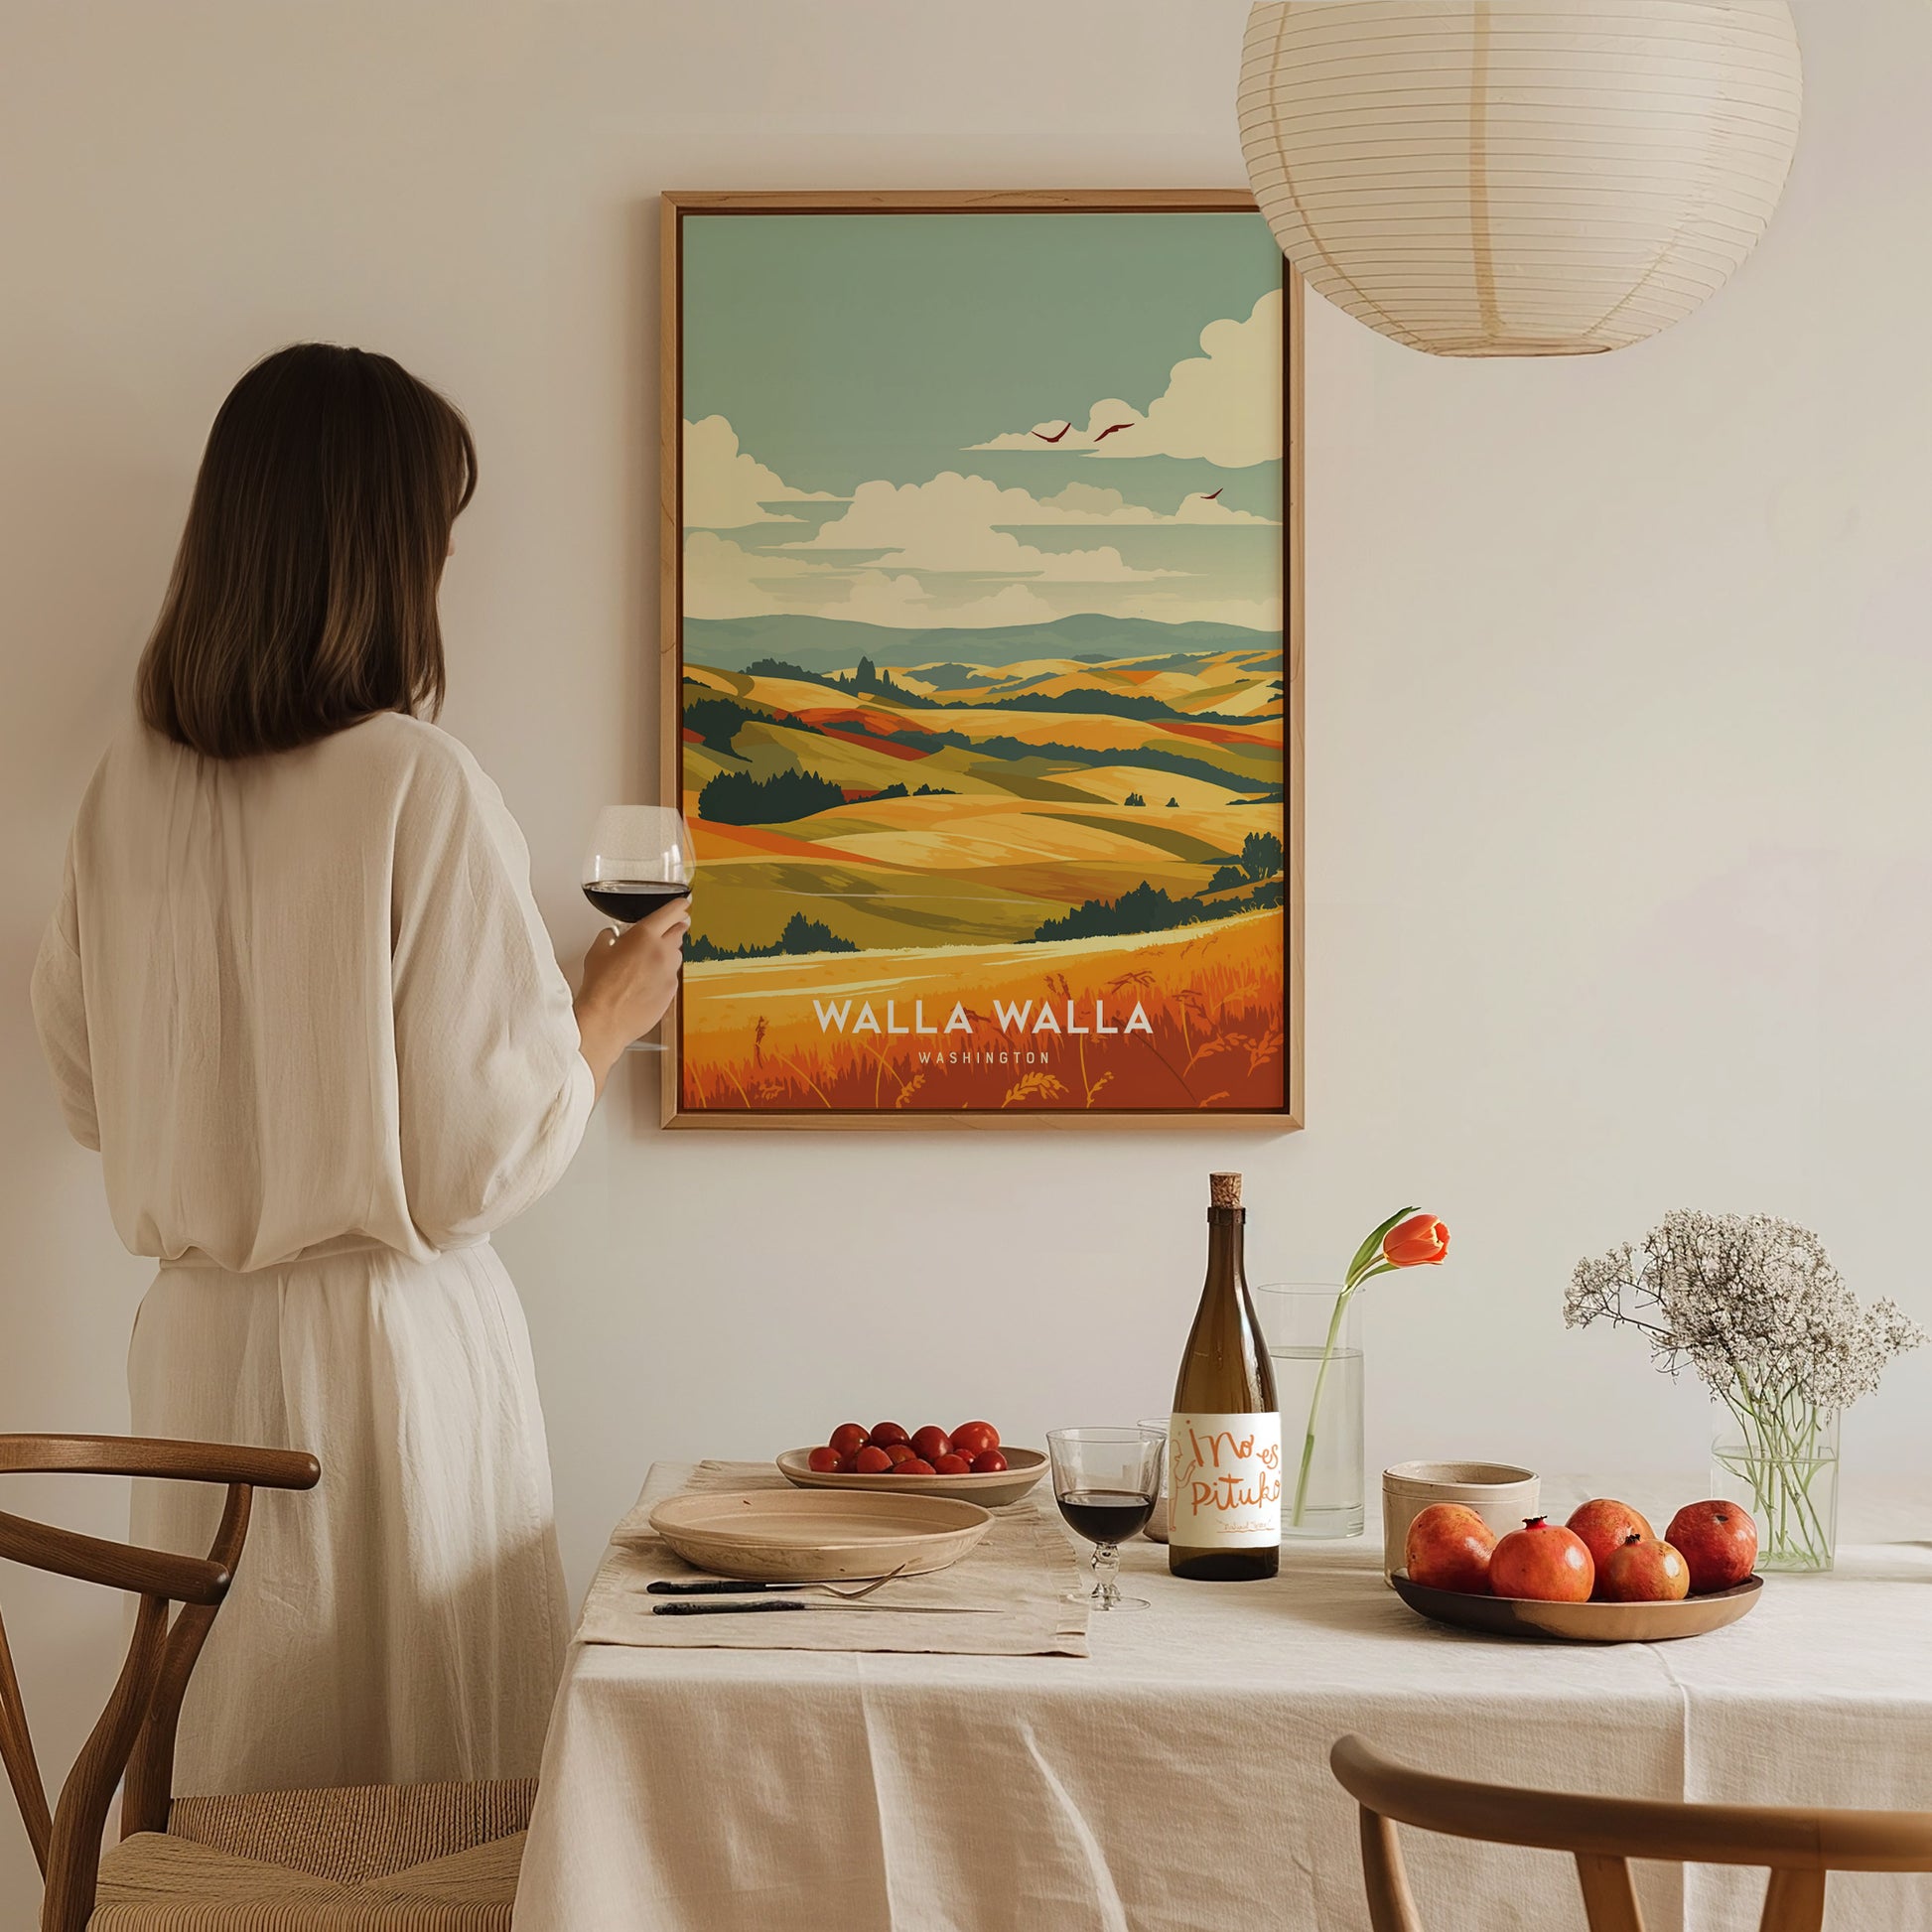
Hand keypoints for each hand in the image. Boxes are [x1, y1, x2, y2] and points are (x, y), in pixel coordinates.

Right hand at [574, 895, 690, 1095]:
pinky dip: (663, 976)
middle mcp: (662, 951)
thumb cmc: (600, 987)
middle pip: (679, 932)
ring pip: (676, 955)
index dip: (679, 906)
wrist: (606, 1020)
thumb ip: (609, 937)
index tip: (683, 904)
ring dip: (667, 954)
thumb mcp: (597, 952)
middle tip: (666, 931)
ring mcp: (670, 972)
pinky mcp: (672, 991)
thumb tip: (612, 935)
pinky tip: (646, 983)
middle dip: (674, 929)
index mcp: (645, 935)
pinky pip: (672, 977)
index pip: (672, 912)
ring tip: (647, 963)